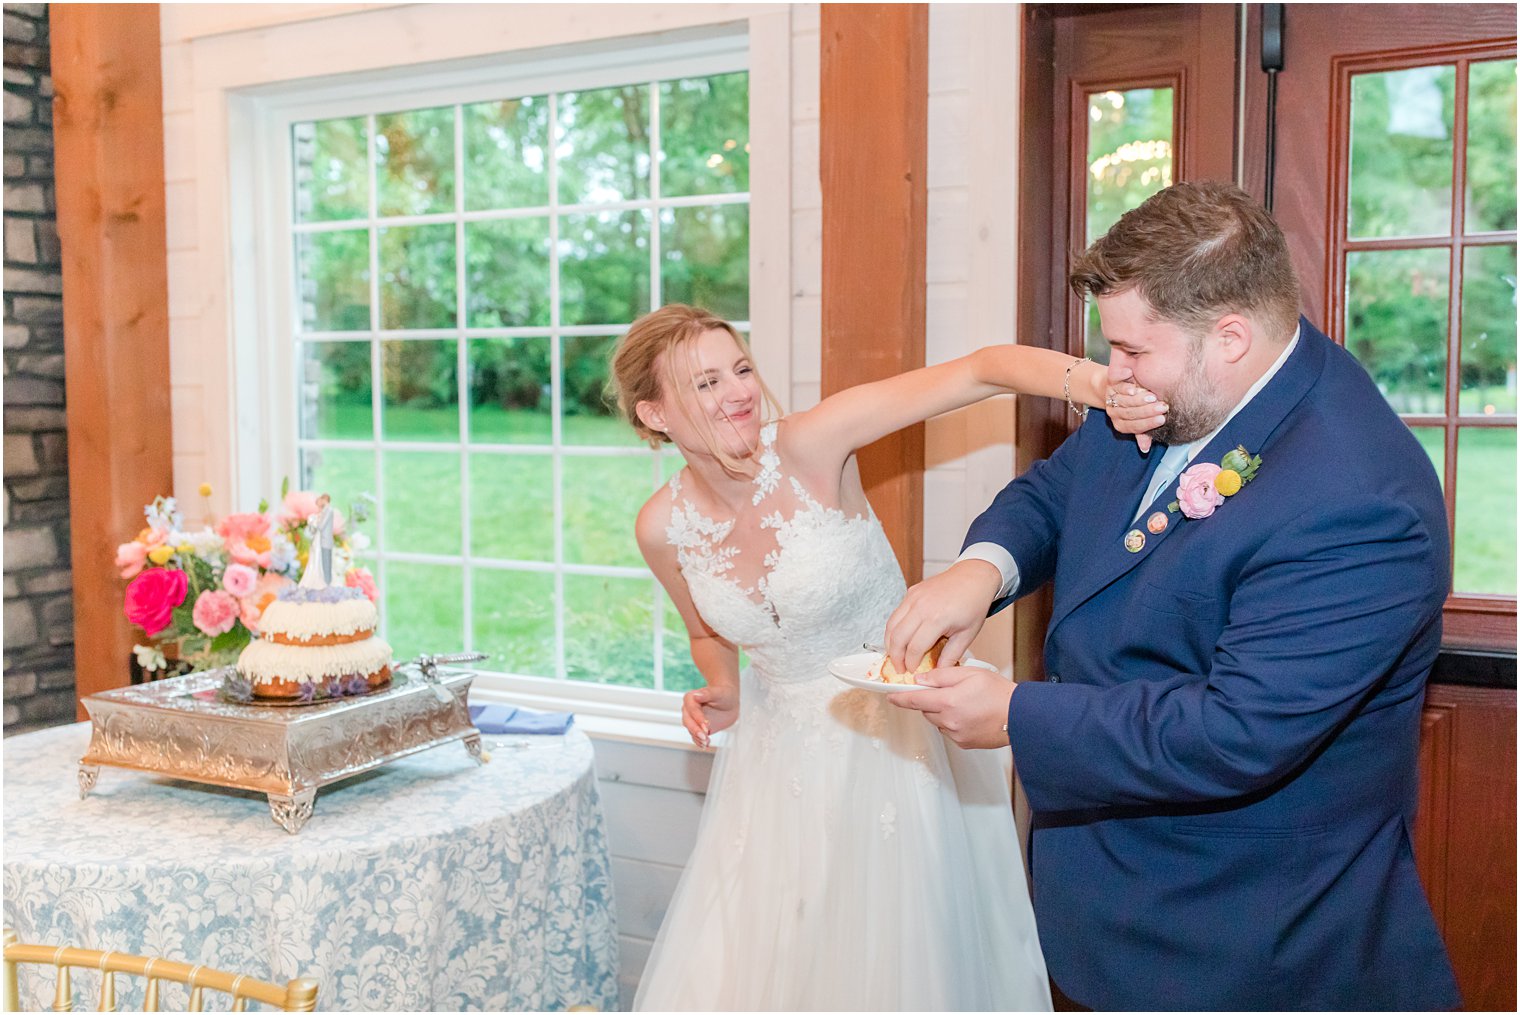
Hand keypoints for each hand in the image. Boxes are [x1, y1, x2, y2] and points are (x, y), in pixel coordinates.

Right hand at [682, 682, 737, 747]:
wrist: (729, 703)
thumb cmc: (723, 694)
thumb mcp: (719, 692)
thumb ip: (707, 693)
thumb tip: (696, 696)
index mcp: (690, 698)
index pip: (692, 710)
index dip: (698, 718)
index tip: (707, 725)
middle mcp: (688, 710)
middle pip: (688, 721)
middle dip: (695, 730)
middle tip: (705, 737)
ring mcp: (692, 720)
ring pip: (690, 730)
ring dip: (697, 738)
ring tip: (706, 742)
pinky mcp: (698, 728)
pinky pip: (695, 737)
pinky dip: (699, 742)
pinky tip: (705, 745)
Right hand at [884, 559, 1000, 676]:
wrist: (974, 577)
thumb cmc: (974, 604)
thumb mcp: (967, 634)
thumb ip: (951, 655)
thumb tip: (938, 671)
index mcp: (937, 618)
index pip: (915, 648)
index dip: (911, 663)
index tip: (912, 672)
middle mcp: (921, 607)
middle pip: (897, 638)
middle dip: (895, 657)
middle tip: (899, 668)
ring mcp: (913, 597)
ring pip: (891, 625)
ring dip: (890, 644)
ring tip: (896, 656)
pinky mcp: (911, 592)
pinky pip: (896, 614)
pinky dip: (894, 629)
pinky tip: (900, 639)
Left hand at [888, 664, 1014, 748]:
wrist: (1021, 716)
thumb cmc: (999, 693)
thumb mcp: (970, 673)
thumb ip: (942, 675)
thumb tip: (921, 679)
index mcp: (948, 702)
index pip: (914, 700)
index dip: (900, 697)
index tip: (890, 696)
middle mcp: (948, 721)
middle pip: (926, 710)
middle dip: (930, 701)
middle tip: (948, 691)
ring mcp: (956, 735)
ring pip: (938, 721)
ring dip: (942, 712)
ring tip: (964, 702)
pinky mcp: (964, 743)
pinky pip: (949, 731)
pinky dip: (953, 722)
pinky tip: (969, 714)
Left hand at [1103, 370, 1166, 453]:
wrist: (1120, 384)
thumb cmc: (1136, 402)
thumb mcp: (1141, 419)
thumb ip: (1144, 432)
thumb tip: (1145, 449)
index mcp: (1121, 424)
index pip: (1135, 426)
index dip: (1148, 424)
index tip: (1162, 419)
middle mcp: (1114, 412)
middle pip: (1129, 414)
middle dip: (1147, 411)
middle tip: (1163, 407)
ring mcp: (1111, 397)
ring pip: (1124, 401)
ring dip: (1139, 400)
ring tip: (1153, 397)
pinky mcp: (1111, 383)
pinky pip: (1117, 386)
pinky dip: (1126, 388)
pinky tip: (1135, 388)